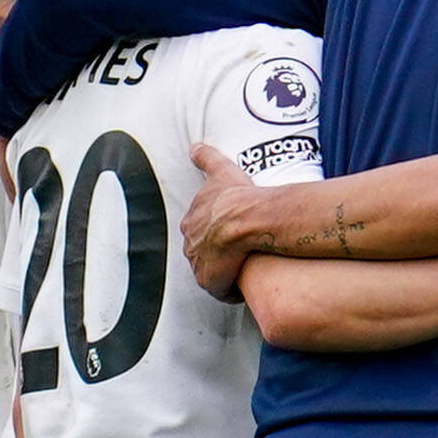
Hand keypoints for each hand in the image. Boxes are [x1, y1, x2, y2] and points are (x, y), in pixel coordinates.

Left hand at [180, 155, 293, 297]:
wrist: (245, 219)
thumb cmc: (235, 195)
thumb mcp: (221, 171)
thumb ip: (207, 158)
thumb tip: (195, 146)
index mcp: (191, 222)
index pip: (199, 231)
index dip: (214, 233)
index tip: (230, 233)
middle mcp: (191, 246)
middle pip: (203, 253)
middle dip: (217, 255)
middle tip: (240, 252)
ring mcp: (200, 266)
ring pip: (212, 272)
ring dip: (225, 273)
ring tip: (246, 271)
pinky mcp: (213, 282)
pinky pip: (222, 291)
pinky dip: (232, 290)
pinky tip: (246, 287)